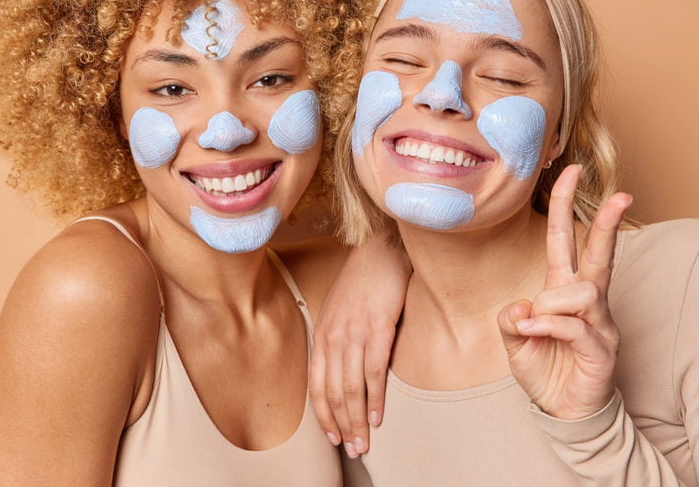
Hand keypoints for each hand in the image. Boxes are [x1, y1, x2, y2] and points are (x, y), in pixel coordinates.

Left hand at [309, 236, 409, 457]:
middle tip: (354, 450)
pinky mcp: (377, 328)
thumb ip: (339, 340)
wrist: (382, 250)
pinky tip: (379, 416)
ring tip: (365, 442)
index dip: (323, 415)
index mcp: (323, 334)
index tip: (333, 437)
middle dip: (342, 425)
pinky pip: (374, 372)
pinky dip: (376, 398)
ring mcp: (354, 333)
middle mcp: (333, 337)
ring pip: (351, 388)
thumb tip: (344, 369)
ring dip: (358, 420)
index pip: (316, 385)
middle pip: (333, 393)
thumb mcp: (341, 311)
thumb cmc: (365, 281)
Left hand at [497, 164, 631, 419]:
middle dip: (607, 223)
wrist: (564, 413)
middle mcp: (588, 302)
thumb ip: (512, 320)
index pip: (566, 240)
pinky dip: (550, 326)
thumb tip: (521, 306)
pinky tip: (536, 334)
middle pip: (599, 253)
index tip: (570, 172)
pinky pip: (576, 325)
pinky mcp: (602, 350)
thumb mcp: (516, 342)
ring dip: (551, 303)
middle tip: (621, 194)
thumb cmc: (545, 371)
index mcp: (564, 291)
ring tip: (535, 326)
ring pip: (582, 291)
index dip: (565, 206)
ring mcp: (600, 325)